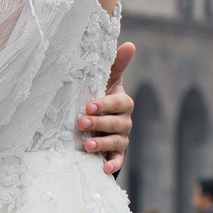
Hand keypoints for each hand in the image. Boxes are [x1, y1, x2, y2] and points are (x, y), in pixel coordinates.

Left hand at [81, 42, 135, 173]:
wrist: (96, 124)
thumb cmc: (100, 96)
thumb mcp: (106, 80)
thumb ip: (115, 64)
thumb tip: (130, 44)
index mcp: (122, 103)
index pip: (119, 103)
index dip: (105, 104)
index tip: (89, 105)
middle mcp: (124, 121)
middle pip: (117, 123)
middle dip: (100, 123)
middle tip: (81, 123)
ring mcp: (121, 139)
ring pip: (116, 142)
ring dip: (102, 143)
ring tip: (86, 145)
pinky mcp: (116, 154)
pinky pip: (118, 160)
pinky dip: (112, 164)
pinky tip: (104, 169)